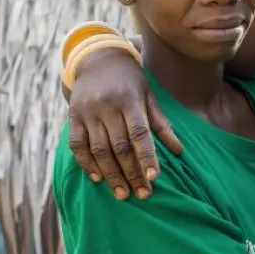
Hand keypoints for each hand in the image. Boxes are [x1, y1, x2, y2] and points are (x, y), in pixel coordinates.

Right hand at [66, 47, 182, 199]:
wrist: (97, 59)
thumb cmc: (130, 80)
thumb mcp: (149, 95)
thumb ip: (162, 123)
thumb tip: (180, 151)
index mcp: (130, 100)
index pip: (140, 133)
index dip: (147, 157)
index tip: (154, 178)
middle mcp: (108, 107)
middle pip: (120, 146)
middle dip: (132, 173)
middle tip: (142, 194)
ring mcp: (88, 113)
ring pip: (99, 150)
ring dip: (111, 175)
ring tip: (123, 194)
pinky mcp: (74, 117)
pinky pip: (77, 145)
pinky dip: (86, 164)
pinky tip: (98, 179)